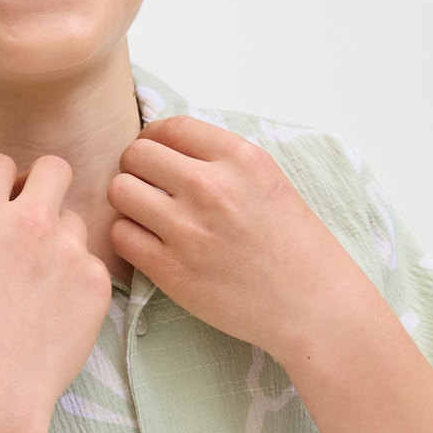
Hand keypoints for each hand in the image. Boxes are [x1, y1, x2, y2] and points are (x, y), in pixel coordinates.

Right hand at [0, 153, 111, 414]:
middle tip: (35, 218)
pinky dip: (77, 282)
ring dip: (60, 240)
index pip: (0, 163)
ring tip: (37, 286)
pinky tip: (55, 313)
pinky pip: (92, 265)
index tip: (2, 202)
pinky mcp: (96, 282)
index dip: (1, 181)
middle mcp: (28, 221)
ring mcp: (68, 251)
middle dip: (45, 185)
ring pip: (75, 221)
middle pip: (55, 169)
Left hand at [105, 116, 355, 358]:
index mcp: (240, 159)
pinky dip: (128, 237)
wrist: (313, 306)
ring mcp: (188, 230)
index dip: (152, 139)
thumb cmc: (296, 247)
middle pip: (136, 155)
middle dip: (136, 169)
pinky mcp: (171, 270)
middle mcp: (211, 188)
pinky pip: (120, 236)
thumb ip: (222, 161)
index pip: (170, 127)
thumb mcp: (270, 182)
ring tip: (147, 217)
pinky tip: (149, 245)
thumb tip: (171, 149)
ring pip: (120, 192)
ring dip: (127, 202)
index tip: (156, 156)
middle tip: (148, 189)